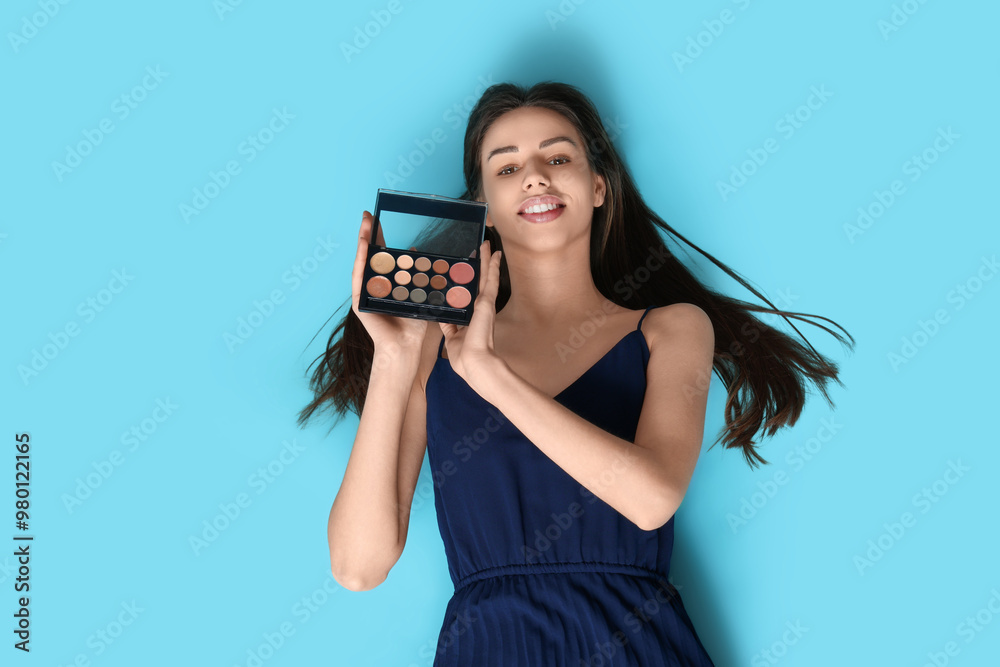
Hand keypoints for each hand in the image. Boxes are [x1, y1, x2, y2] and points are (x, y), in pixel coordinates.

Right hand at [351, 210, 427, 352]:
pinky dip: (361, 259)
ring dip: (362, 241)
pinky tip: (362, 244)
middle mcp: (373, 286)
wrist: (405, 346)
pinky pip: (359, 276)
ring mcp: (365, 292)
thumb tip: (415, 251)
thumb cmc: (413, 324)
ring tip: (365, 222)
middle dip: (368, 234)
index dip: (378, 238)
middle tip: (367, 214)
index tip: (377, 219)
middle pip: (369, 256)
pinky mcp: (359, 301)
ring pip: (362, 262)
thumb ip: (417, 273)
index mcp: (386, 283)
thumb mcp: (419, 292)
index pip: (381, 257)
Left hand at [439, 239, 503, 393]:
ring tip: (487, 245)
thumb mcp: (451, 337)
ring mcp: (485, 304)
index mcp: (472, 317)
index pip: (470, 295)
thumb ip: (447, 326)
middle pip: (480, 281)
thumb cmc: (464, 357)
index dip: (469, 282)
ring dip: (487, 260)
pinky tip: (494, 254)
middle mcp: (480, 308)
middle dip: (480, 265)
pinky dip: (493, 266)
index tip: (468, 271)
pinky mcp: (487, 303)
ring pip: (486, 276)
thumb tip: (439, 316)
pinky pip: (491, 280)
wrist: (473, 362)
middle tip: (481, 249)